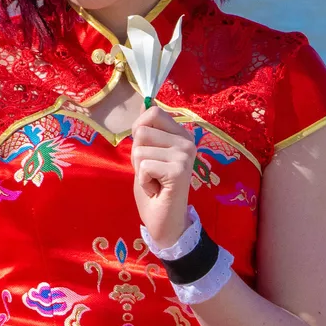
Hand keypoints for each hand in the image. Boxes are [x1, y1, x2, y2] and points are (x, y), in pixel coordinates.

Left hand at [131, 104, 197, 251]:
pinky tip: (156, 190)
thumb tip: (144, 102)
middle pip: (143, 130)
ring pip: (140, 149)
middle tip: (151, 171)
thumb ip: (147, 130)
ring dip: (140, 170)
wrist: (165, 222)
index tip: (147, 153)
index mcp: (181, 135)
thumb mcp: (146, 154)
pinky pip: (144, 166)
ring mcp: (185, 155)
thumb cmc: (155, 190)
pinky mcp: (179, 170)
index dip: (139, 131)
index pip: (152, 112)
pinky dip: (144, 181)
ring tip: (154, 182)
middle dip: (137, 153)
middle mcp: (187, 142)